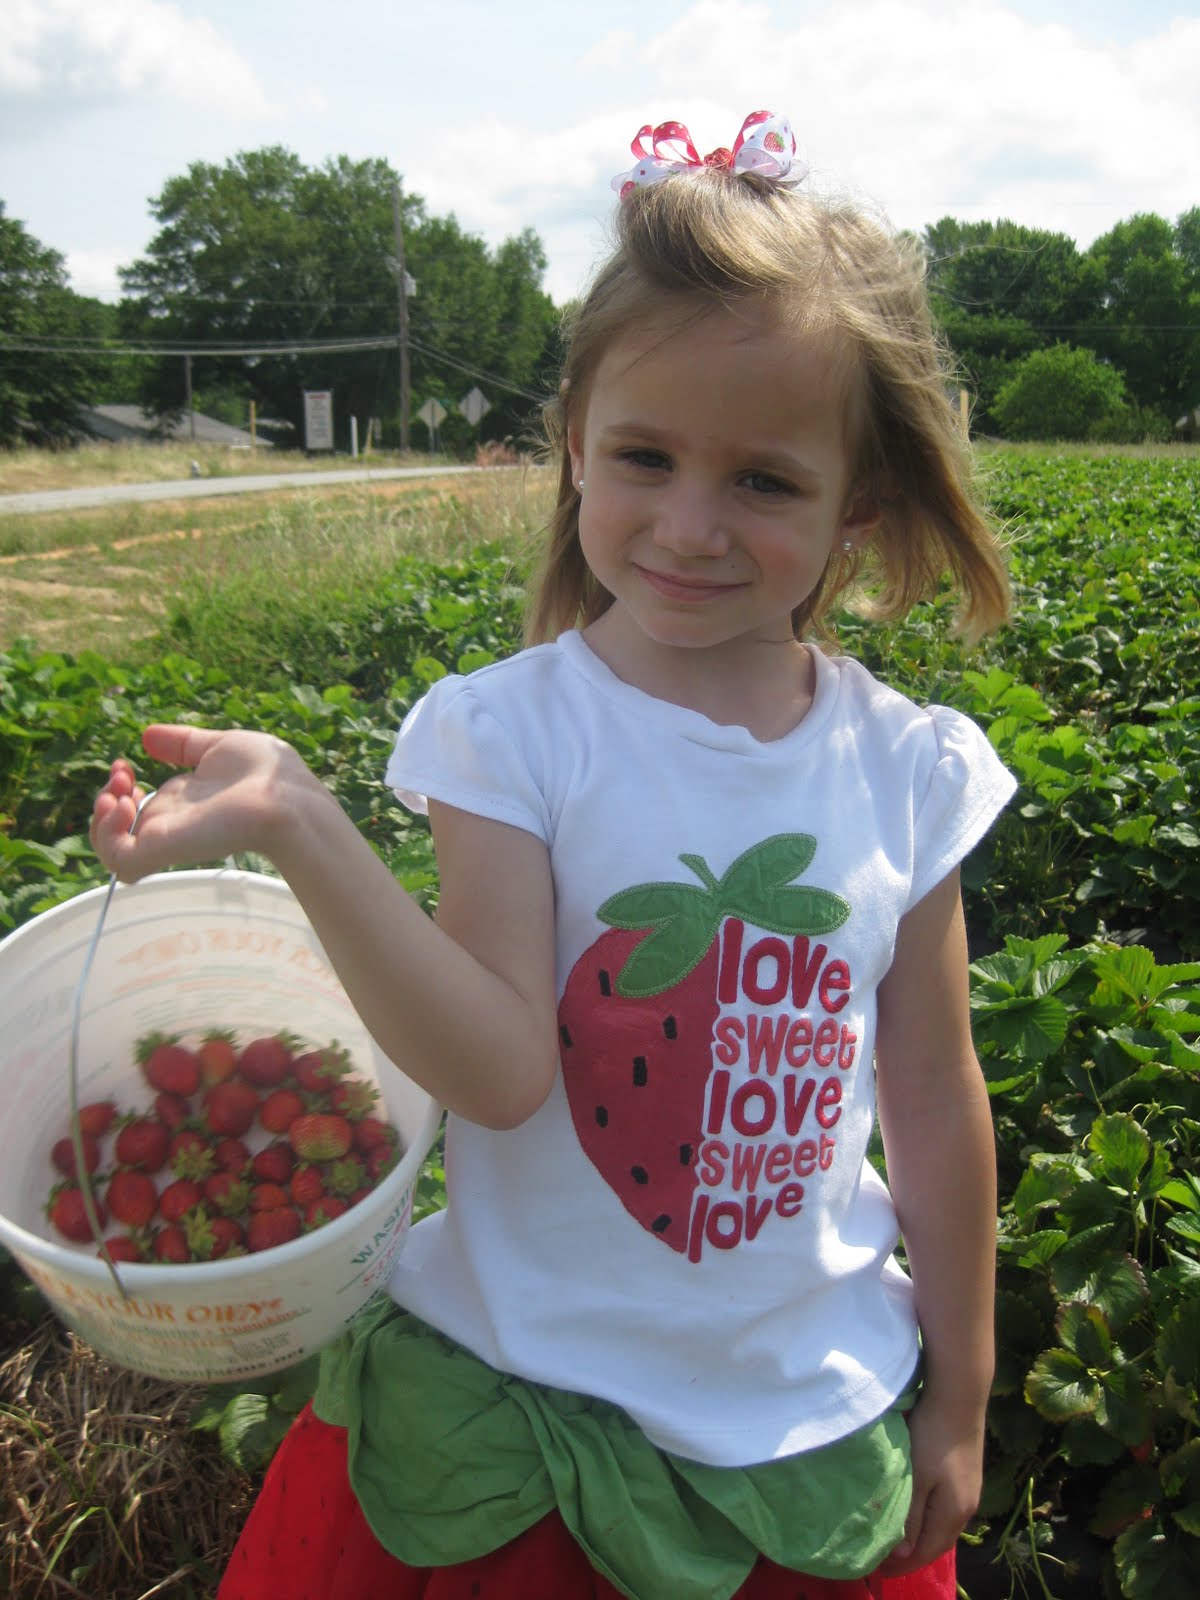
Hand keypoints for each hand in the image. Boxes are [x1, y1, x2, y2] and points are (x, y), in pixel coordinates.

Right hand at [90, 724, 320, 880]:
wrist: (285, 798)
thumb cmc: (265, 773)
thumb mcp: (217, 747)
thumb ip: (183, 745)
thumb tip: (147, 736)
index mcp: (182, 802)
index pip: (137, 805)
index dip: (121, 784)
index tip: (127, 763)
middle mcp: (171, 823)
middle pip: (119, 825)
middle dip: (107, 796)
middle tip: (123, 777)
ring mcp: (165, 838)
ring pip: (110, 848)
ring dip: (100, 818)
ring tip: (117, 794)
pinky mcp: (163, 850)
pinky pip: (118, 861)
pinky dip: (106, 835)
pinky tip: (122, 806)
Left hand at [877, 1390, 984, 1576]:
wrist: (959, 1398)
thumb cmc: (932, 1436)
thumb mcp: (917, 1479)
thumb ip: (911, 1516)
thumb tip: (903, 1553)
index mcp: (953, 1513)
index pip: (927, 1552)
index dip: (903, 1565)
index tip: (877, 1570)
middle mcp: (966, 1508)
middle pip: (938, 1542)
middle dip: (913, 1555)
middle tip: (884, 1559)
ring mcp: (969, 1491)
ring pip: (942, 1526)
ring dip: (921, 1537)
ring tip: (897, 1539)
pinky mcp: (967, 1476)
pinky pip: (946, 1511)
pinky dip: (929, 1520)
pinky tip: (917, 1512)